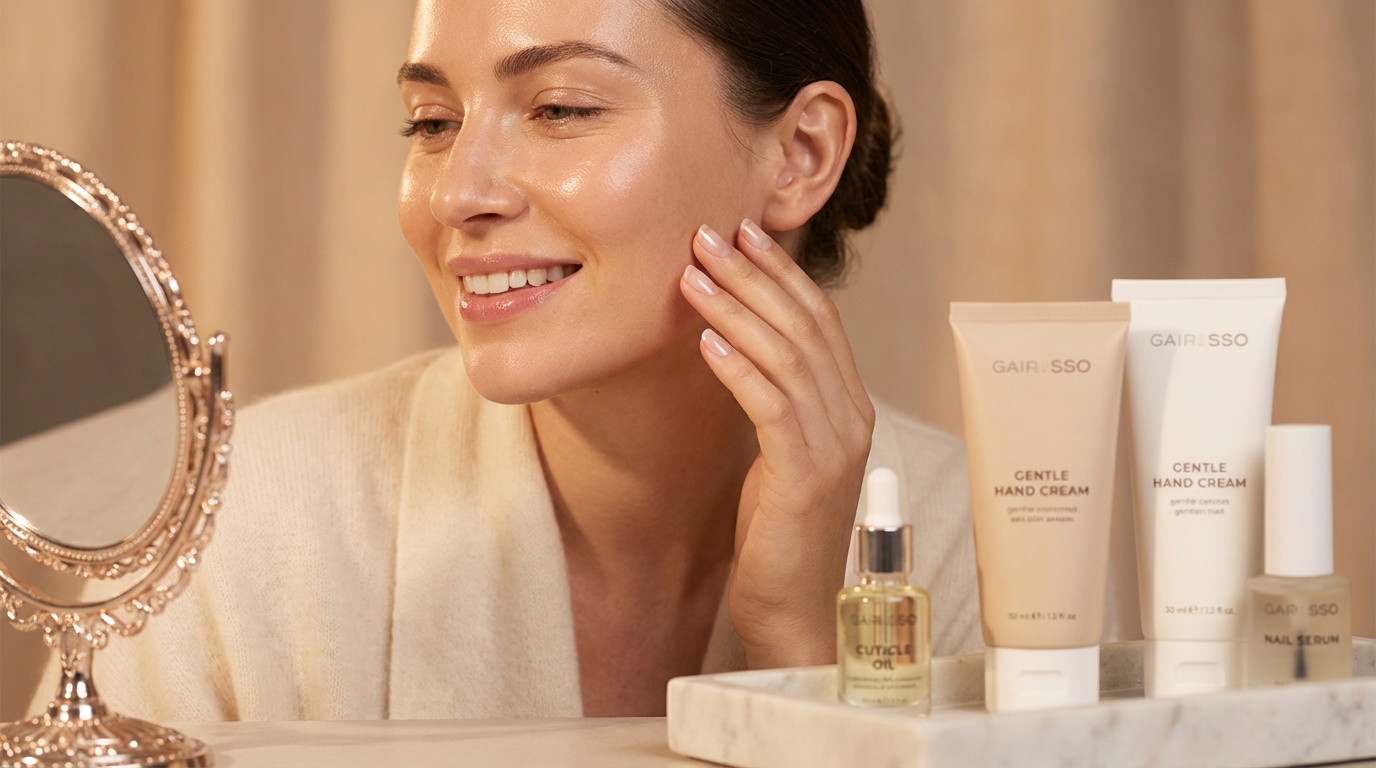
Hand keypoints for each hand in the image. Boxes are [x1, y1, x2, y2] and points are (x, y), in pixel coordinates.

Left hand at [678, 219, 875, 667]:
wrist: (793, 610)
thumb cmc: (777, 532)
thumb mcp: (781, 453)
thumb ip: (775, 400)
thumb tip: (735, 340)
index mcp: (850, 407)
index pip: (820, 320)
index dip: (781, 272)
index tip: (742, 233)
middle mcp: (851, 417)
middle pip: (804, 326)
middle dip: (753, 274)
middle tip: (707, 235)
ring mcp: (834, 446)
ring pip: (786, 356)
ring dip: (736, 309)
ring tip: (693, 275)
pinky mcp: (806, 474)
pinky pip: (771, 405)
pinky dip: (738, 366)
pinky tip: (705, 341)